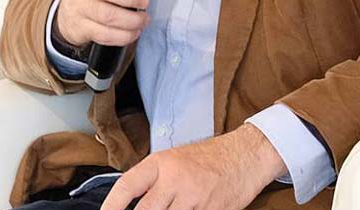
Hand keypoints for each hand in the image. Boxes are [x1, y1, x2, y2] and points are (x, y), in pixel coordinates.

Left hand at [103, 125, 284, 209]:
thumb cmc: (210, 159)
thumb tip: (128, 205)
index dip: (111, 205)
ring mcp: (195, 198)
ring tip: (175, 208)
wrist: (248, 155)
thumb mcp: (176, 160)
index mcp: (162, 163)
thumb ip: (152, 181)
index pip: (127, 186)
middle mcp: (176, 179)